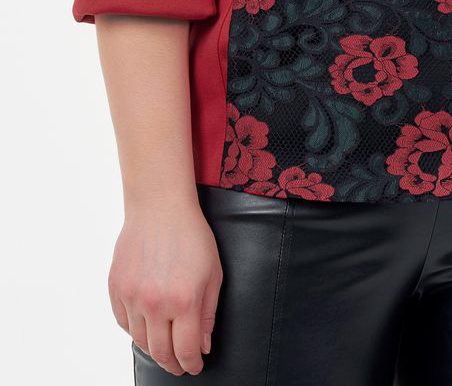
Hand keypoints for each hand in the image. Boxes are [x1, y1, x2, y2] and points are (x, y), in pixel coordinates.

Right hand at [108, 198, 222, 375]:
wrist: (159, 207)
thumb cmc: (191, 236)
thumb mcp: (213, 273)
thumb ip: (208, 313)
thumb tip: (202, 346)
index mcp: (184, 301)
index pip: (185, 351)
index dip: (191, 364)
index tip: (194, 366)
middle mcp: (155, 303)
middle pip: (161, 352)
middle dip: (172, 363)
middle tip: (179, 365)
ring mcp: (132, 296)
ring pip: (140, 340)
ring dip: (154, 347)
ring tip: (164, 346)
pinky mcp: (116, 288)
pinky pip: (124, 322)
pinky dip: (135, 329)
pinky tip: (146, 325)